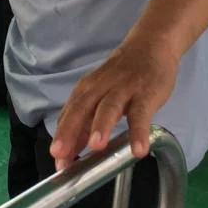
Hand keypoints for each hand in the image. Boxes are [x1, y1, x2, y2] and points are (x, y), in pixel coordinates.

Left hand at [49, 39, 180, 170]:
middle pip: (81, 110)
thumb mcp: (101, 95)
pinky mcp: (145, 94)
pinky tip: (138, 150)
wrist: (150, 46)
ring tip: (96, 147)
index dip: (62, 138)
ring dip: (101, 126)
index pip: (69, 116)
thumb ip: (88, 121)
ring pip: (109, 108)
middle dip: (70, 133)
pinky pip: (141, 114)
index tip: (57, 162)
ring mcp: (123, 90)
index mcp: (86, 91)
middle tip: (61, 156)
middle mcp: (99, 89)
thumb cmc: (121, 76)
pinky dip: (139, 131)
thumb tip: (73, 151)